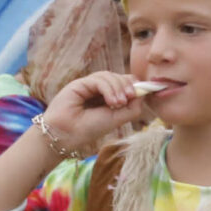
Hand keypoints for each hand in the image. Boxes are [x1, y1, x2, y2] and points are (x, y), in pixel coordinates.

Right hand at [40, 72, 154, 154]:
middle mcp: (99, 89)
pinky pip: (99, 80)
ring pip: (109, 76)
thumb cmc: (91, 128)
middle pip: (119, 77)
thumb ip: (132, 107)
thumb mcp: (118, 119)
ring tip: (118, 104)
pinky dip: (109, 89)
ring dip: (118, 88)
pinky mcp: (79, 83)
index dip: (135, 86)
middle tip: (129, 98)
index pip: (125, 83)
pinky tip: (111, 102)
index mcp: (108, 97)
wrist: (67, 134)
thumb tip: (143, 93)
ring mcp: (88, 86)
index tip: (142, 93)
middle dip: (128, 86)